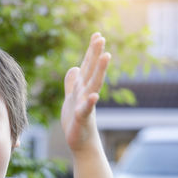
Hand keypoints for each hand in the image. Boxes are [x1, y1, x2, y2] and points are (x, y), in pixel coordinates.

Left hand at [61, 33, 110, 151]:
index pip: (87, 67)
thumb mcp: (71, 99)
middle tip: (101, 37)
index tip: (97, 34)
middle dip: (95, 55)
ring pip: (93, 86)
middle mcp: (85, 94)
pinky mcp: (82, 119)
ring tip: (106, 57)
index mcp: (81, 89)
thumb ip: (72, 83)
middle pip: (91, 72)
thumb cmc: (76, 121)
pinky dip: (89, 103)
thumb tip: (73, 67)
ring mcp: (85, 106)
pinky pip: (86, 110)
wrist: (80, 143)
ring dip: (99, 71)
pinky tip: (93, 96)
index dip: (91, 52)